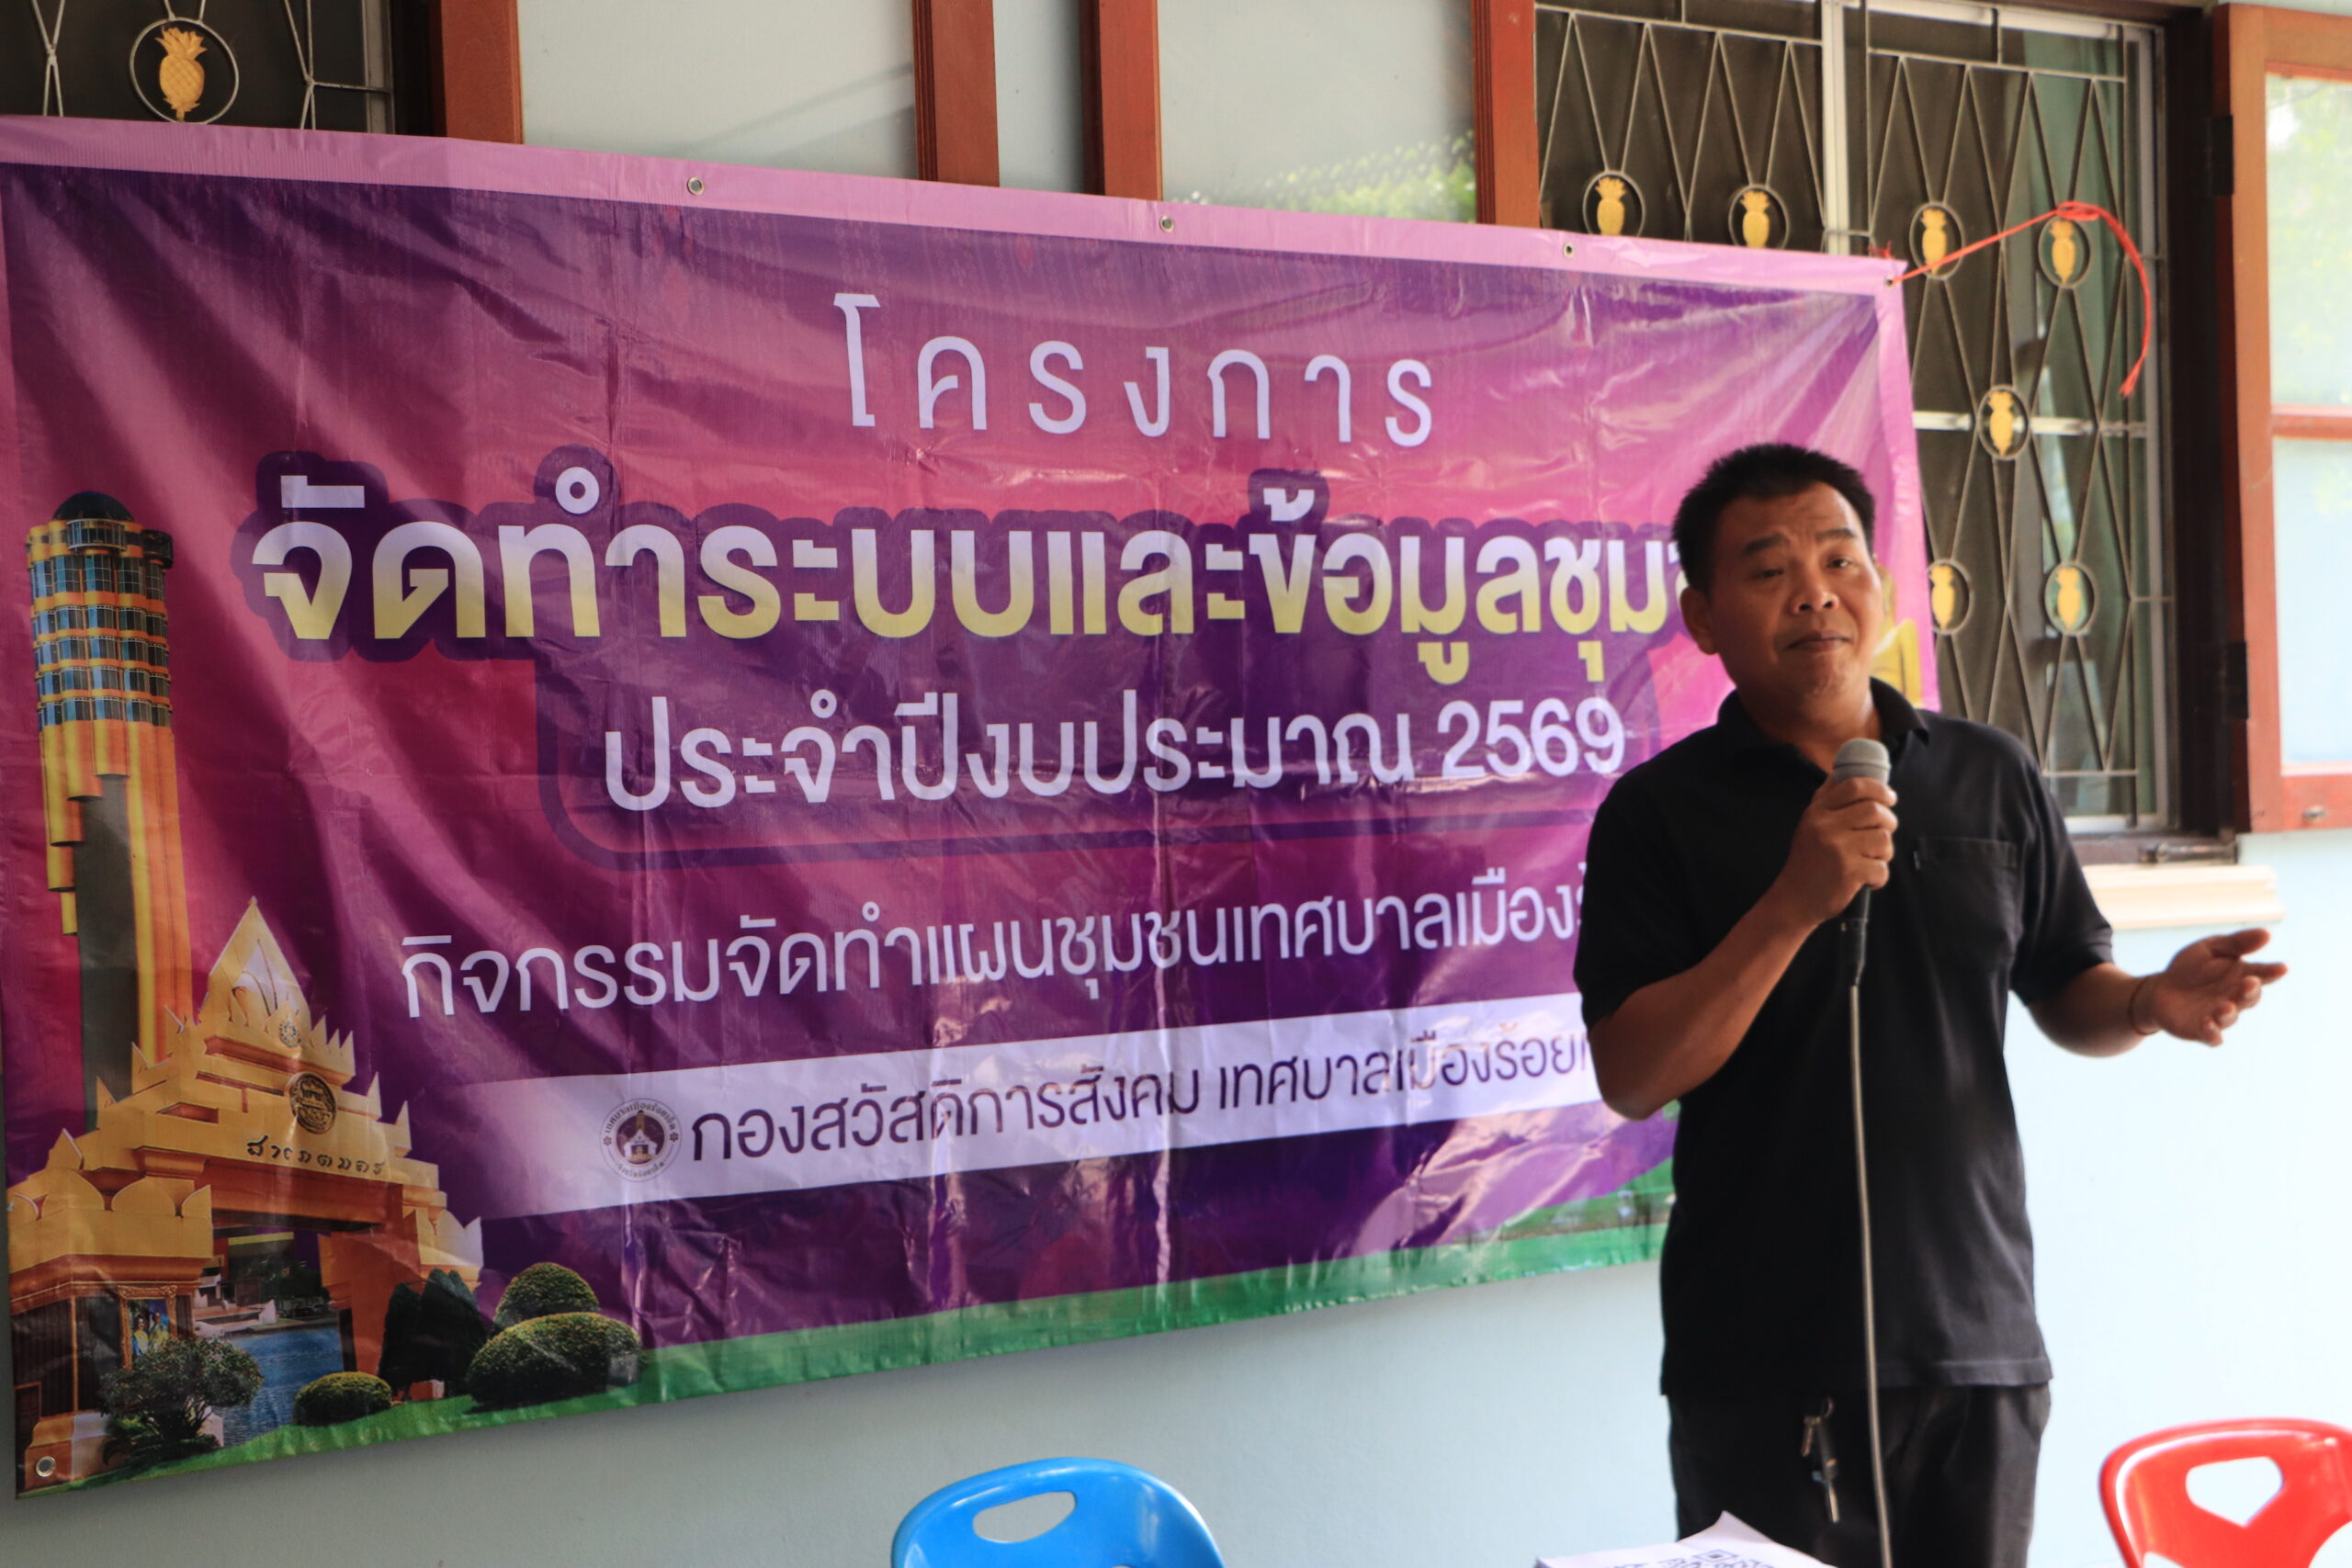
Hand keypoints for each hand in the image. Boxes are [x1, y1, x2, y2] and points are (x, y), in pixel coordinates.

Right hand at [1767, 775, 1897, 926]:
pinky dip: (1880, 877)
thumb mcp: (1810, 825)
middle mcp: (1826, 826)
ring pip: (1884, 839)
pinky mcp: (1849, 872)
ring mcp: (1838, 849)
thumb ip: (1826, 800)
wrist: (1794, 900)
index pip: (1854, 786)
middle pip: (1875, 810)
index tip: (1889, 798)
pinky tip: (1867, 880)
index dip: (1879, 788)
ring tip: (1871, 860)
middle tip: (1884, 833)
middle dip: (1889, 822)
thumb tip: (1842, 771)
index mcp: (1818, 812)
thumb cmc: (1808, 861)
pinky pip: (1882, 867)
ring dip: (1884, 852)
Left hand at [2136, 928, 2288, 1044]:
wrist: (2160, 991)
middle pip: (2249, 997)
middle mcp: (2235, 998)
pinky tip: (2206, 1023)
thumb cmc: (2191, 968)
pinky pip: (2212, 1036)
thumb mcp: (2211, 948)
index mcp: (2241, 976)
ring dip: (2229, 1013)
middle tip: (2249, 982)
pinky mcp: (2203, 1030)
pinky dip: (2212, 1033)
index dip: (2272, 972)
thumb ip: (2237, 943)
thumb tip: (2267, 934)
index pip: (2261, 974)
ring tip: (2225, 1006)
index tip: (2282, 968)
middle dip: (2250, 991)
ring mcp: (2220, 1016)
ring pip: (2230, 1018)